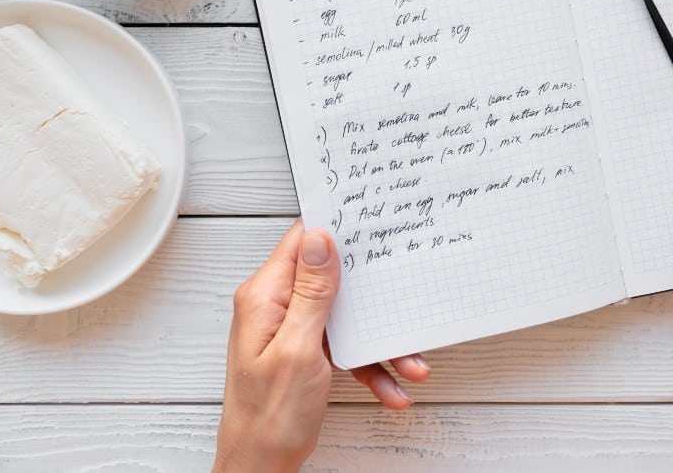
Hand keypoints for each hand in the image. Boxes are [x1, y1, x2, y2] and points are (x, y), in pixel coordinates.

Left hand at [214, 220, 430, 472]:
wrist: (260, 466)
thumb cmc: (268, 416)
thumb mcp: (298, 349)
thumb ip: (311, 293)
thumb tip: (320, 238)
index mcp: (266, 295)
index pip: (302, 242)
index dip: (337, 229)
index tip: (372, 225)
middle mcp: (276, 306)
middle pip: (333, 278)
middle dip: (372, 292)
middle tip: (406, 288)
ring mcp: (292, 329)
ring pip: (346, 317)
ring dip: (380, 340)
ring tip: (411, 362)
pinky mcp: (305, 352)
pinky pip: (344, 347)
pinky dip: (370, 365)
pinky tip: (392, 387)